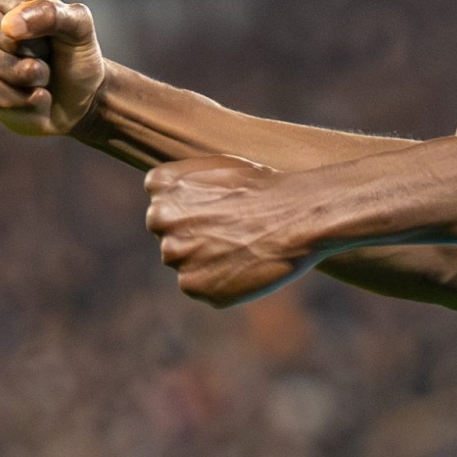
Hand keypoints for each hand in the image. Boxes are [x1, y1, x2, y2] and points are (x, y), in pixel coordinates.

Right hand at [0, 0, 107, 136]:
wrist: (81, 95)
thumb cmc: (77, 52)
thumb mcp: (80, 25)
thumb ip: (52, 13)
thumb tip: (8, 26)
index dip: (32, 14)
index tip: (52, 25)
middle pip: (1, 34)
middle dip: (36, 50)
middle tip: (49, 52)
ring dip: (33, 77)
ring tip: (44, 74)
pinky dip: (26, 99)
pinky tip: (37, 95)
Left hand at [144, 157, 318, 306]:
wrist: (297, 216)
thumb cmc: (266, 187)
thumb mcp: (219, 169)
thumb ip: (188, 188)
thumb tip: (178, 206)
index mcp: (161, 184)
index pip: (163, 201)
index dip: (194, 206)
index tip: (219, 206)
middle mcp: (159, 218)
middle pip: (170, 233)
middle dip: (194, 234)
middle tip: (233, 230)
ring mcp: (174, 254)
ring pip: (185, 261)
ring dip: (207, 259)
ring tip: (243, 246)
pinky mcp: (192, 286)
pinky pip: (200, 286)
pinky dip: (219, 281)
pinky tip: (244, 264)